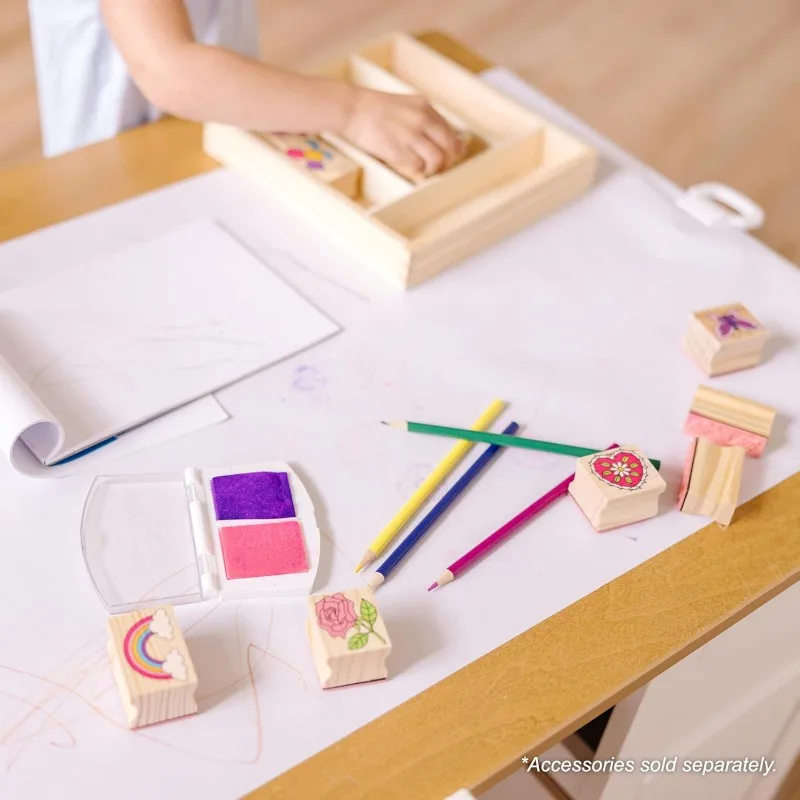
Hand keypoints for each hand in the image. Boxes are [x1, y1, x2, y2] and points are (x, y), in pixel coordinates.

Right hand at [343, 89, 464, 180]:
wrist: (352, 108)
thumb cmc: (373, 109)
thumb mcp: (404, 105)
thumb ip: (421, 118)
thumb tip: (436, 140)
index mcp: (425, 106)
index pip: (450, 131)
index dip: (453, 148)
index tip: (450, 156)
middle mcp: (422, 119)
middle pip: (449, 145)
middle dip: (448, 161)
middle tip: (441, 168)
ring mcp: (411, 134)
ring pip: (437, 159)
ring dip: (433, 169)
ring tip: (425, 170)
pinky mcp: (399, 149)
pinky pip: (419, 167)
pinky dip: (418, 172)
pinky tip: (413, 171)